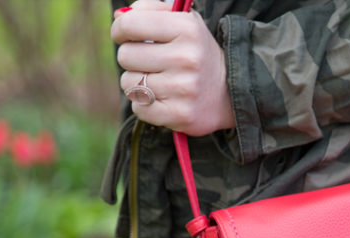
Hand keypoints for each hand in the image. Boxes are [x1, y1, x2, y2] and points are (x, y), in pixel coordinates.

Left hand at [112, 1, 235, 135]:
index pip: (130, 25)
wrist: (231, 93)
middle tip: (149, 62)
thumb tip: (119, 17)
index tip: (125, 35)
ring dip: (137, 83)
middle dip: (132, 58)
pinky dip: (145, 105)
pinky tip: (162, 99)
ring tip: (159, 81)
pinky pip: (139, 109)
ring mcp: (183, 89)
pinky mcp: (180, 114)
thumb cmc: (197, 53)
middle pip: (126, 56)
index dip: (120, 30)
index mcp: (187, 29)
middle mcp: (186, 58)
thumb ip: (151, 11)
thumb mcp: (183, 22)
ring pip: (129, 84)